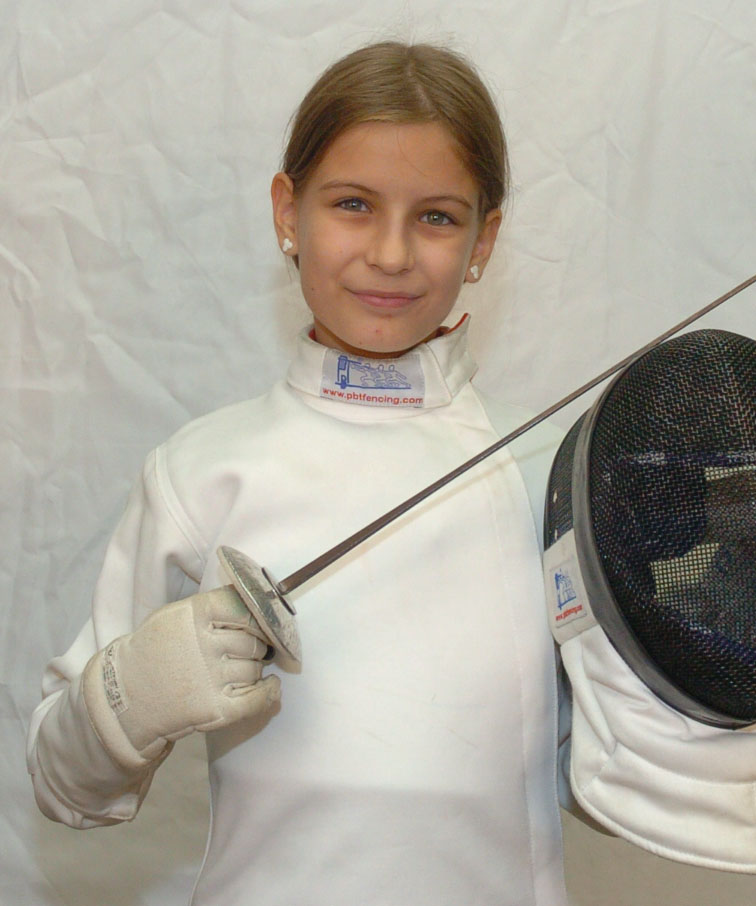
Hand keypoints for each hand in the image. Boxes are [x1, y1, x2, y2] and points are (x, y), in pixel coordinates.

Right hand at [82, 586, 280, 765]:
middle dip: (257, 645)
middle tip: (247, 650)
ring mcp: (210, 678)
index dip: (257, 616)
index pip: (244, 607)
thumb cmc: (154, 651)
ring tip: (238, 670)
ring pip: (255, 668)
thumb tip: (254, 603)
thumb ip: (211, 607)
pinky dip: (268, 692)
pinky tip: (270, 686)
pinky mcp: (214, 709)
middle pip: (254, 641)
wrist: (125, 696)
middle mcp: (204, 645)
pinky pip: (256, 699)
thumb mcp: (174, 616)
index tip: (259, 622)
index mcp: (195, 615)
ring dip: (254, 669)